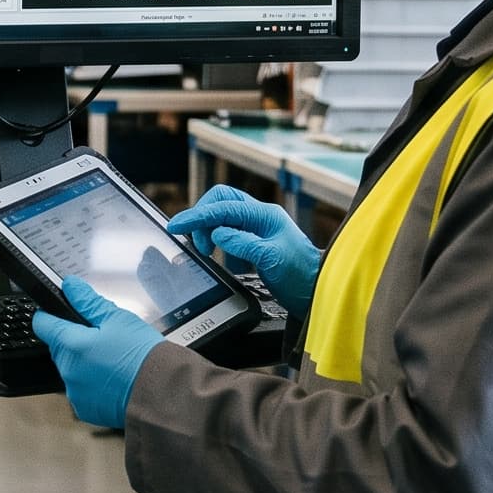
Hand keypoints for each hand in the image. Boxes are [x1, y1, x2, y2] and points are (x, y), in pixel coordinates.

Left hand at [32, 277, 163, 428]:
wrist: (165, 394)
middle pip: (59, 347)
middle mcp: (68, 371)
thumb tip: (70, 286)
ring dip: (84, 363)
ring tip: (113, 360)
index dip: (51, 315)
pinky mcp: (86, 409)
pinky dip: (93, 384)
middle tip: (103, 338)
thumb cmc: (144, 357)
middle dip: (75, 340)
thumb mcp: (118, 319)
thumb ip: (88, 302)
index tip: (61, 313)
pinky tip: (114, 379)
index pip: (43, 324)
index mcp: (72, 345)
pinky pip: (82, 390)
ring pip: (71, 369)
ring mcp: (75, 393)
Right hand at [169, 184, 321, 315]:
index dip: (198, 216)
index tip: (176, 225)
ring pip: (221, 216)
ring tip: (206, 251)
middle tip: (199, 243)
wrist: (316, 291)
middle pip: (220, 201)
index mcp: (265, 215)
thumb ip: (243, 243)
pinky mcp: (252, 241)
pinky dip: (215, 240)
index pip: (224, 208)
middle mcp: (259, 217)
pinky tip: (216, 254)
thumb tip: (217, 234)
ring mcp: (256, 228)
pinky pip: (226, 231)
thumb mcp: (272, 260)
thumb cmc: (302, 276)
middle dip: (203, 217)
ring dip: (208, 230)